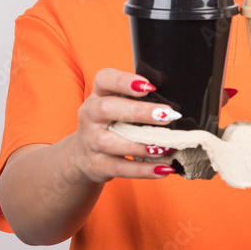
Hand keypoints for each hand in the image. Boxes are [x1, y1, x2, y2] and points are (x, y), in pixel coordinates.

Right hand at [68, 68, 182, 182]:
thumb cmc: (110, 122)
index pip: (104, 79)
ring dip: (142, 145)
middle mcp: (90, 116)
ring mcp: (91, 142)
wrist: (81, 155)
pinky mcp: (97, 165)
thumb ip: (138, 96)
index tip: (148, 86)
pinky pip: (121, 168)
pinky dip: (144, 170)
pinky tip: (164, 169)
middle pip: (107, 109)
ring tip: (166, 147)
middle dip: (139, 112)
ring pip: (112, 143)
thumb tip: (169, 90)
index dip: (124, 81)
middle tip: (167, 115)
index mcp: (98, 95)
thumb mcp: (117, 104)